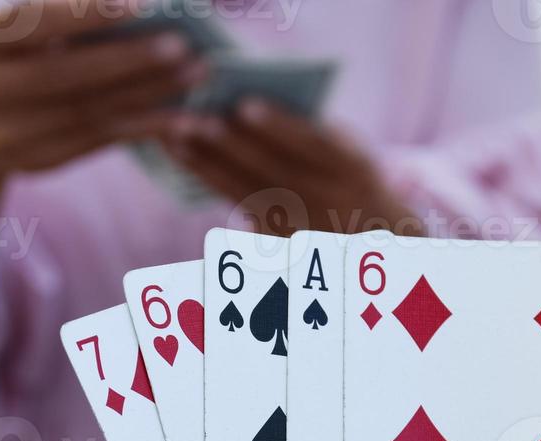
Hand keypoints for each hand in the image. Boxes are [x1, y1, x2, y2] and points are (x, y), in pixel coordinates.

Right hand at [0, 1, 205, 174]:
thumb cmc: (0, 48)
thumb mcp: (6, 18)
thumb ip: (53, 5)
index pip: (28, 23)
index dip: (83, 13)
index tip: (139, 2)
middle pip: (63, 75)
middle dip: (129, 60)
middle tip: (183, 45)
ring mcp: (4, 135)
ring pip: (88, 112)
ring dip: (149, 94)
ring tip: (196, 73)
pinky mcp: (37, 161)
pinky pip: (100, 141)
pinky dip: (145, 126)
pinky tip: (185, 117)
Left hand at [163, 99, 417, 234]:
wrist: (367, 230)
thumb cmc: (347, 170)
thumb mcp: (347, 148)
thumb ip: (311, 127)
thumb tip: (250, 103)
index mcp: (351, 167)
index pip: (313, 144)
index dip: (280, 126)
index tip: (245, 105)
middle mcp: (326, 199)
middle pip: (270, 170)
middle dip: (228, 145)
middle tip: (190, 119)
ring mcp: (299, 223)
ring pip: (244, 190)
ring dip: (205, 162)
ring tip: (173, 135)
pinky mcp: (275, 237)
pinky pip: (234, 203)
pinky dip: (206, 177)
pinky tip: (181, 156)